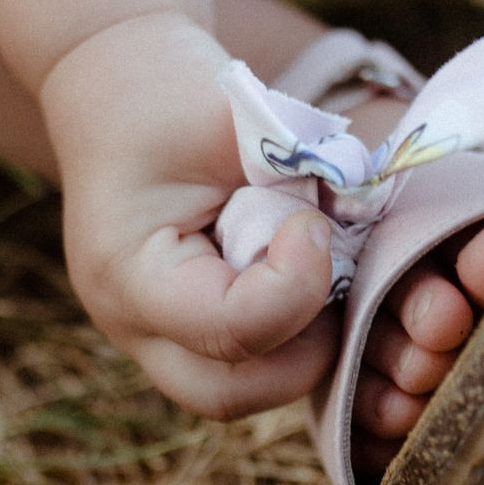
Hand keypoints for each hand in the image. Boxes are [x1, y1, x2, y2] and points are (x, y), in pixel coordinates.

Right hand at [37, 13, 339, 418]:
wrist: (117, 90)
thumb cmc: (167, 94)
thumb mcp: (232, 120)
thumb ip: (297, 176)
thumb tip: (366, 217)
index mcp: (127, 271)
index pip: (226, 329)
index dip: (295, 287)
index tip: (314, 223)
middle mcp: (131, 325)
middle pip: (229, 394)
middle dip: (304, 346)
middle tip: (330, 270)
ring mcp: (153, 341)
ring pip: (242, 394)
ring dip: (300, 346)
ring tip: (317, 273)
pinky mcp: (184, 338)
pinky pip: (247, 369)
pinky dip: (291, 339)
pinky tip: (307, 280)